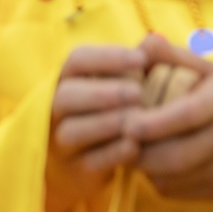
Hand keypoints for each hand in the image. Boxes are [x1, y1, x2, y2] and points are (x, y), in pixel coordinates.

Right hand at [46, 44, 146, 211]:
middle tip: (138, 93)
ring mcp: (61, 143)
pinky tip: (135, 146)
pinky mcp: (75, 171)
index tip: (141, 59)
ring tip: (138, 118)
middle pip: (66, 96)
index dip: (107, 57)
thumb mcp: (115, 86)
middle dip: (104, 93)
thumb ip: (134, 67)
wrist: (82, 163)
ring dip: (107, 123)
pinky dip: (113, 153)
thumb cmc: (108, 112)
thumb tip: (157, 40)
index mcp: (65, 80)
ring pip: (73, 131)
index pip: (77, 60)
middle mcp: (55, 110)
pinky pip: (89, 162)